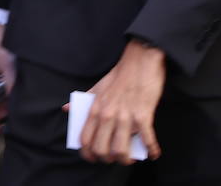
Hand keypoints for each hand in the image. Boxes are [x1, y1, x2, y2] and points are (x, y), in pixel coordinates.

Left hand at [78, 39, 165, 164]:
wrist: (140, 62)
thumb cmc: (119, 75)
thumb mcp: (97, 86)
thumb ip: (82, 101)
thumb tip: (66, 109)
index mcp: (95, 109)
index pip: (85, 139)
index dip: (88, 154)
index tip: (94, 158)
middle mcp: (107, 115)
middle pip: (102, 150)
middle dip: (108, 159)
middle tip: (115, 158)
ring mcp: (125, 117)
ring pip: (121, 151)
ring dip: (127, 159)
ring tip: (131, 157)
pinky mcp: (143, 116)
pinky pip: (147, 140)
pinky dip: (152, 150)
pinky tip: (153, 153)